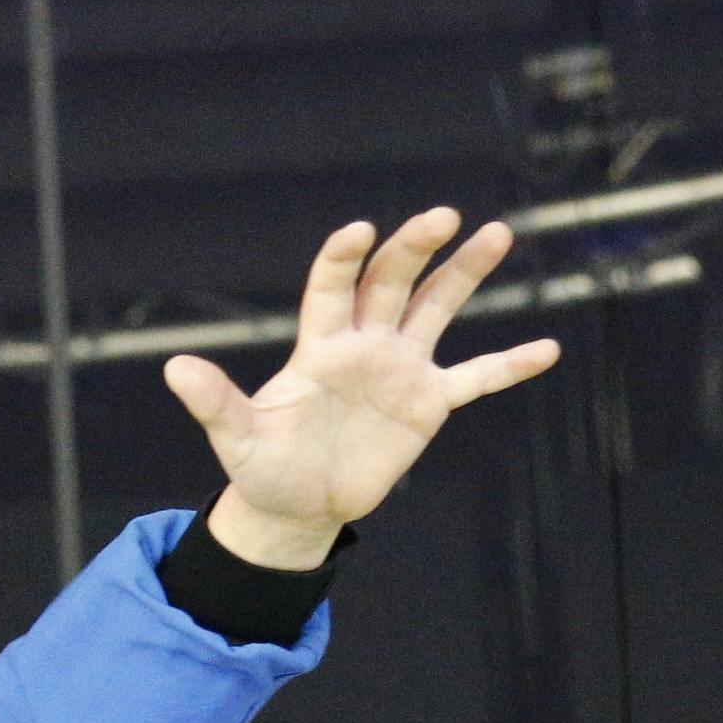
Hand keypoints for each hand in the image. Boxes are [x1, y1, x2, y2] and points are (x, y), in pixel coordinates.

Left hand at [161, 211, 561, 568]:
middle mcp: (364, 346)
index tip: (358, 232)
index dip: (343, 259)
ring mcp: (400, 370)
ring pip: (436, 310)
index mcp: (319, 347)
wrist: (298, 506)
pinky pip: (476, 379)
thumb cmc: (263, 467)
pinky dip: (509, 366)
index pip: (333, 287)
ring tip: (497, 234)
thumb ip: (214, 402)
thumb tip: (174, 367)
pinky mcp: (427, 404)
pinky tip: (548, 348)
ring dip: (465, 274)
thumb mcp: (236, 438)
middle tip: (443, 216)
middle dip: (415, 249)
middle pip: (392, 282)